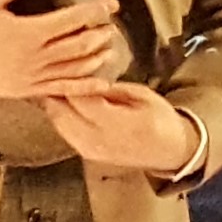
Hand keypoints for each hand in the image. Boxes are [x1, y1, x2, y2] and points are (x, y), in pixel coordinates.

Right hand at [0, 0, 127, 99]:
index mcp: (29, 32)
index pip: (72, 19)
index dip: (95, 10)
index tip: (111, 4)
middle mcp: (37, 56)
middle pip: (80, 45)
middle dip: (100, 34)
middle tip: (111, 26)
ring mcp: (34, 75)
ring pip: (76, 68)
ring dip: (97, 57)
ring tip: (109, 48)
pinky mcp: (29, 89)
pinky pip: (63, 89)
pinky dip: (86, 86)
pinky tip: (101, 82)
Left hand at [41, 81, 200, 181]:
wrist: (170, 150)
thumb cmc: (160, 117)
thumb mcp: (141, 94)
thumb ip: (110, 88)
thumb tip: (82, 78)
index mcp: (118, 124)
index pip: (79, 100)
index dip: (67, 83)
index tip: (60, 67)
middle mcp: (99, 140)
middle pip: (60, 112)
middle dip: (54, 92)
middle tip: (51, 72)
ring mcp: (90, 150)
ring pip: (57, 123)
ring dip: (53, 104)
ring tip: (55, 85)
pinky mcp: (86, 154)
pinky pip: (63, 132)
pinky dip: (59, 116)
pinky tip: (64, 104)